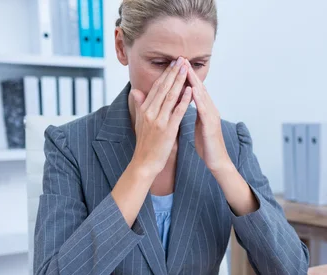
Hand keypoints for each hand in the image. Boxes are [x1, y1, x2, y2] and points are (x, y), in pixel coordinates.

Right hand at [130, 57, 192, 176]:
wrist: (144, 163)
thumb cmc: (145, 144)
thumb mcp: (140, 122)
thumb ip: (139, 105)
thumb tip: (135, 91)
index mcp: (145, 109)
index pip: (156, 87)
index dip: (165, 74)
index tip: (173, 63)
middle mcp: (150, 112)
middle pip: (163, 88)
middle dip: (173, 73)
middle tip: (181, 59)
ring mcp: (159, 121)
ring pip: (170, 97)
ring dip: (179, 82)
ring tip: (186, 69)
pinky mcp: (167, 130)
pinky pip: (177, 112)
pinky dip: (183, 101)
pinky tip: (190, 91)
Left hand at [186, 64, 231, 172]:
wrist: (218, 161)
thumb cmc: (206, 145)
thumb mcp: (197, 126)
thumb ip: (192, 114)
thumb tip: (183, 104)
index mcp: (205, 110)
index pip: (195, 90)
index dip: (187, 77)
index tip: (177, 65)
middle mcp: (210, 110)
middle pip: (199, 88)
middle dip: (190, 73)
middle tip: (181, 59)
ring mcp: (212, 116)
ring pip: (203, 95)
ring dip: (194, 81)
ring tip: (186, 69)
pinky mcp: (211, 125)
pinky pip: (204, 110)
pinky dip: (198, 99)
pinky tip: (192, 90)